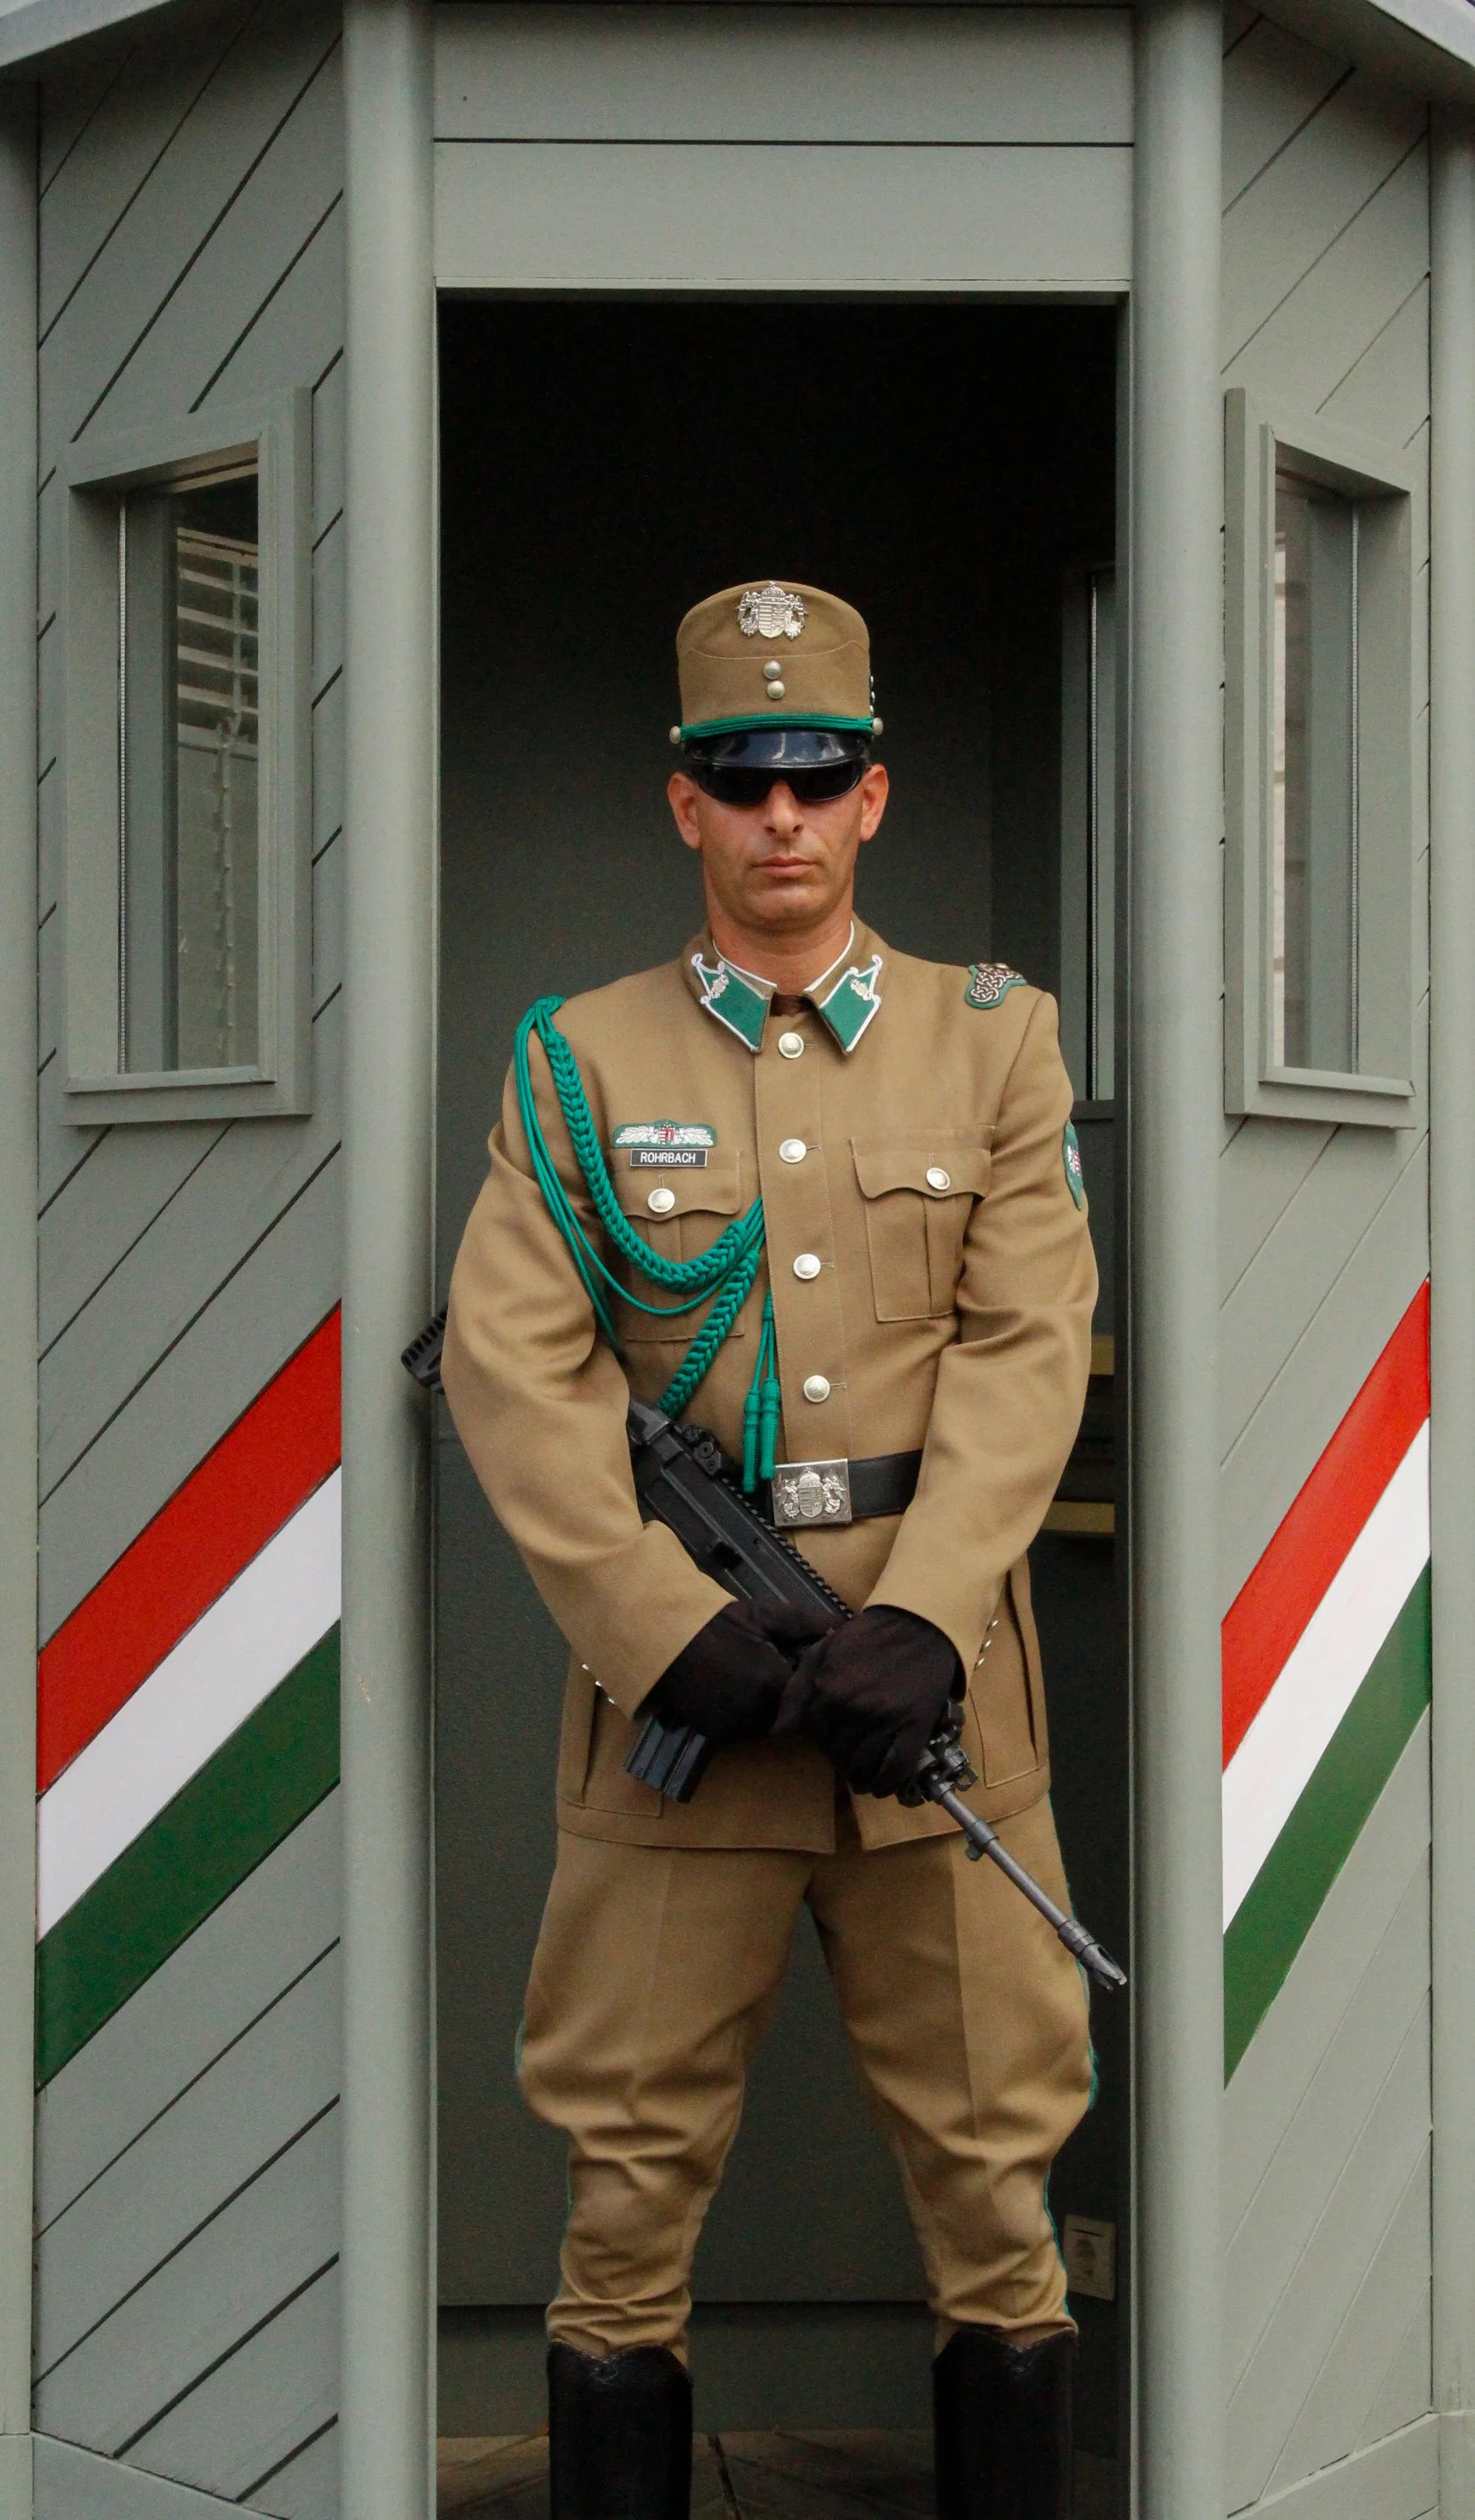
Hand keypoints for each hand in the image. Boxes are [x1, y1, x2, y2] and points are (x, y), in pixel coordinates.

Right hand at [644, 1598, 831, 1746]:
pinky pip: (742, 1730)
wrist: (665, 1636)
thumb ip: (808, 1623)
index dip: (806, 1683)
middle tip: (772, 1671)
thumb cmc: (718, 1622)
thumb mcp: (766, 1615)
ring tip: (751, 1680)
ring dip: (766, 1709)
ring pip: (766, 1725)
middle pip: (789, 1713)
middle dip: (787, 1697)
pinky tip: (733, 1691)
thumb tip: (842, 1629)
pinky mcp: (716, 1735)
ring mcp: (735, 1727)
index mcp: (775, 1683)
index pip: (808, 1696)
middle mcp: (758, 1713)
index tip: (796, 1666)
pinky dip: (743, 1716)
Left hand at [778, 1606, 961, 1796]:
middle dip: (840, 1757)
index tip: (832, 1736)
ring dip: (860, 1775)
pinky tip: (881, 1784)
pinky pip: (896, 1769)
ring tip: (863, 1770)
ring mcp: (885, 1719)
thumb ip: (797, 1691)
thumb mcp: (821, 1653)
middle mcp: (854, 1708)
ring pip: (862, 1767)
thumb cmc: (867, 1637)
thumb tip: (777, 1732)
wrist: (917, 1624)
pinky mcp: (915, 1727)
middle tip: (850, 1751)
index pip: (813, 1735)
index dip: (821, 1739)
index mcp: (828, 1690)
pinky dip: (886, 1783)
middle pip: (836, 1755)